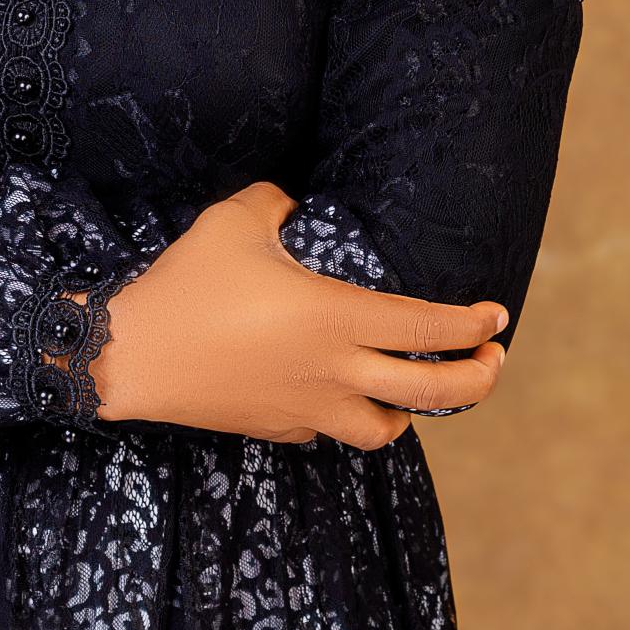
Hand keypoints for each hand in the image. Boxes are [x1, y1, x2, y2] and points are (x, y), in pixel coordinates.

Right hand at [67, 182, 507, 449]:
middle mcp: (335, 371)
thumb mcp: (235, 221)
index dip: (472, 325)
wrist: (133, 355)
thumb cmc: (188, 284)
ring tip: (416, 390)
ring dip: (413, 412)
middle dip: (478, 380)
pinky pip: (331, 430)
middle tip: (493, 361)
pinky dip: (349, 415)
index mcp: (337, 318)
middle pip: (434, 394)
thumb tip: (292, 199)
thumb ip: (276, 201)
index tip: (497, 317)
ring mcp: (308, 408)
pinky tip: (339, 393)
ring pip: (387, 430)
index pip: (428, 329)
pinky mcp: (278, 428)